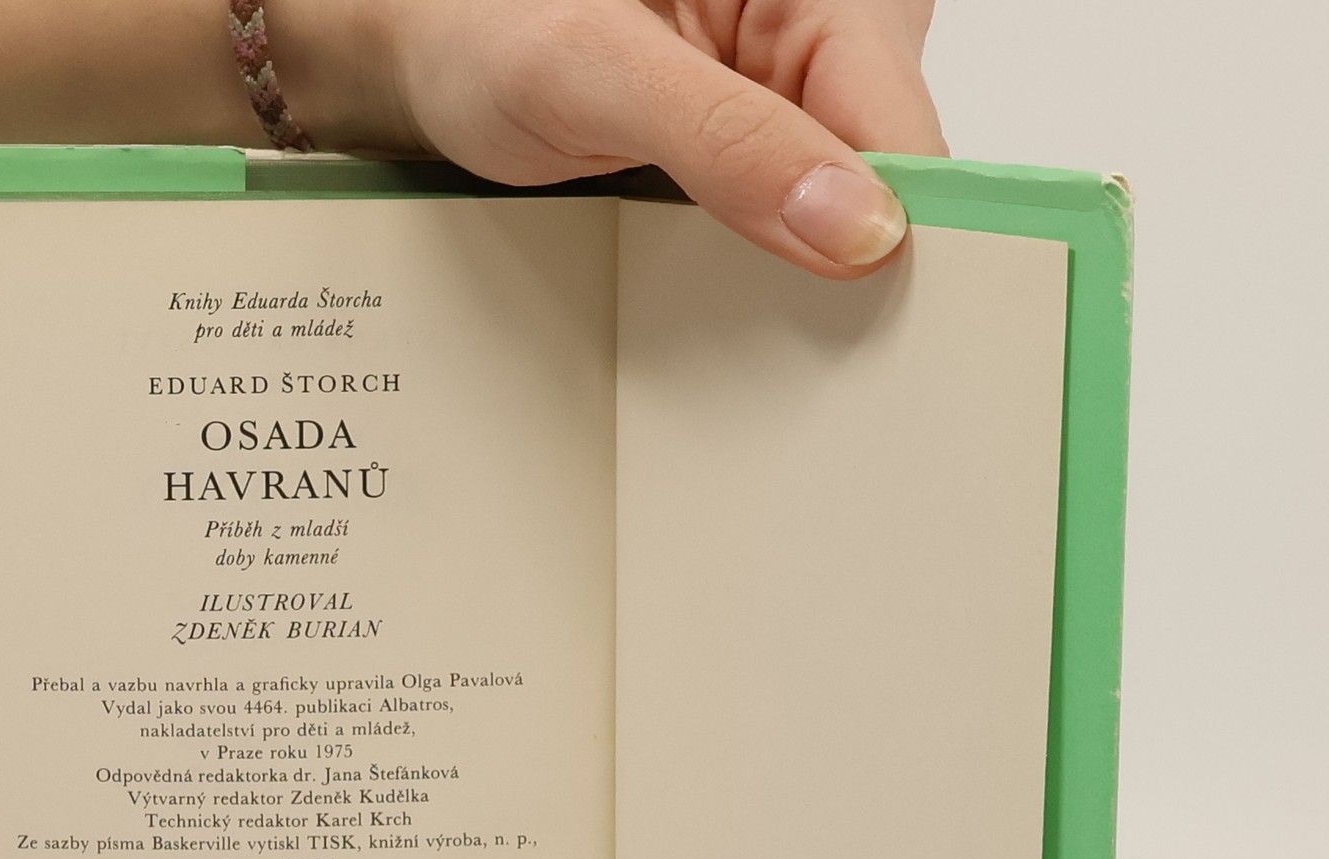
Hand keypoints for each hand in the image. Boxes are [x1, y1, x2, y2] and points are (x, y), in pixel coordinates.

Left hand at [327, 0, 943, 274]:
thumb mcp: (592, 73)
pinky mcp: (756, 150)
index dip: (904, 232)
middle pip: (891, 179)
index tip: (874, 328)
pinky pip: (790, 227)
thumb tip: (857, 230)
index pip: (905, 125)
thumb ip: (724, 142)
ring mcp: (792, 98)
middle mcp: (824, 31)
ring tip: (752, 324)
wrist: (423, 46)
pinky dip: (765, 274)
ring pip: (845, 217)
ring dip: (803, 279)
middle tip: (803, 354)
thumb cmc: (483, 22)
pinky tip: (730, 303)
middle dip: (849, 264)